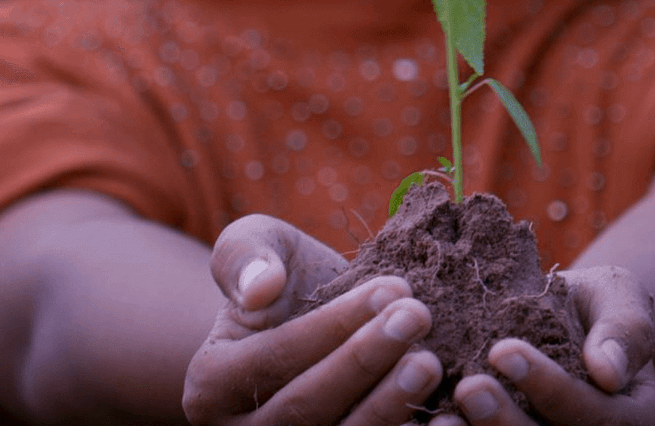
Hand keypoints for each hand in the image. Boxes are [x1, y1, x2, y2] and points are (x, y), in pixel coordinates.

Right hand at [183, 214, 444, 424]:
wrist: (301, 328)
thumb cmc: (279, 282)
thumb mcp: (253, 246)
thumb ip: (244, 255)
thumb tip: (260, 288)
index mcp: (209, 386)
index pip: (273, 360)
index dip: (333, 326)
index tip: (393, 287)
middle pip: (303, 412)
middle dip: (364, 362)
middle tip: (418, 317)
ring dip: (387, 408)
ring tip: (430, 363)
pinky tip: (445, 412)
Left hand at [437, 265, 654, 425]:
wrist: (564, 325)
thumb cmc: (594, 305)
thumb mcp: (619, 297)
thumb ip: (625, 328)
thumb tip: (608, 371)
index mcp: (638, 420)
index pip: (595, 414)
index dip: (549, 387)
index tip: (503, 350)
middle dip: (507, 425)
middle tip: (468, 389)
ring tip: (438, 422)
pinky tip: (428, 425)